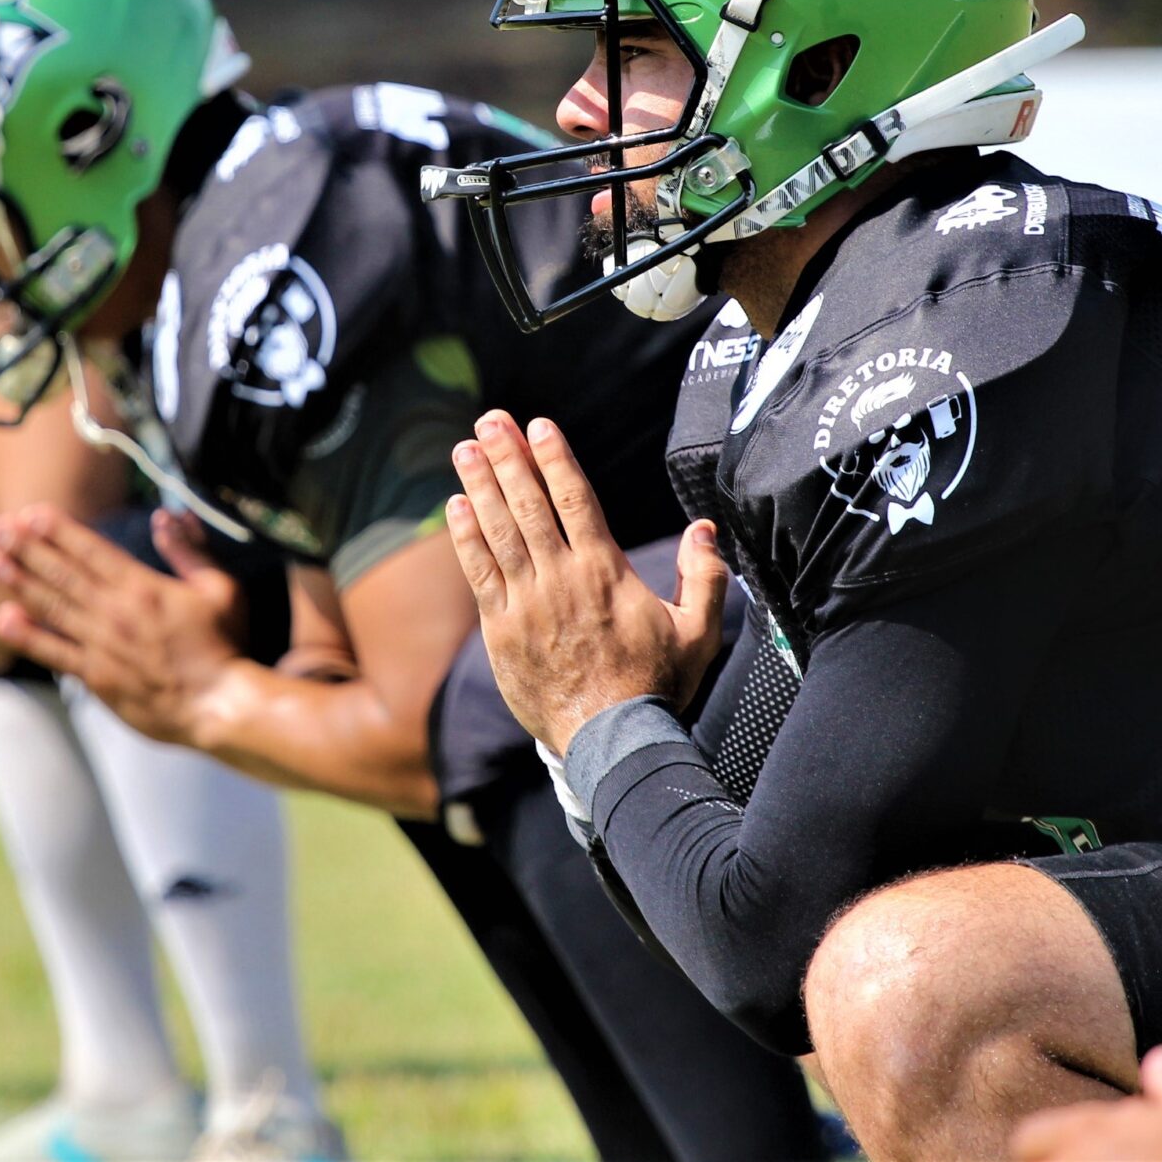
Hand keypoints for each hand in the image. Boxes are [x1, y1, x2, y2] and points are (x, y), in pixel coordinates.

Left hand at [0, 507, 247, 747]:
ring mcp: (101, 646)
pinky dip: (27, 636)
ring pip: (51, 608)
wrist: (217, 706)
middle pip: (61, 573)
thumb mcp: (220, 589)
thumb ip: (190, 551)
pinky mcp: (95, 678)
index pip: (91, 550)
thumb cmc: (224, 646)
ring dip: (18, 583)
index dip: (58, 530)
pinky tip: (2, 620)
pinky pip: (53, 652)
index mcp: (143, 586)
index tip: (30, 512)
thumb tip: (167, 517)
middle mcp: (114, 612)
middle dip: (25, 548)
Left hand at [445, 411, 727, 753]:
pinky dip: (465, 537)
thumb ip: (706, 577)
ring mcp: (527, 602)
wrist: (612, 742)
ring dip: (479, 485)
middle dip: (509, 456)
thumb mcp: (698, 632)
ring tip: (465, 447)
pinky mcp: (501, 629)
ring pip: (498, 530)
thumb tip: (706, 528)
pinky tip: (455, 506)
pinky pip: (479, 572)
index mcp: (606, 571)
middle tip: (491, 419)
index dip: (554, 458)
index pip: (575, 499)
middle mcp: (561, 578)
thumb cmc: (658, 686)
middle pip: (529, 503)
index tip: (538, 425)